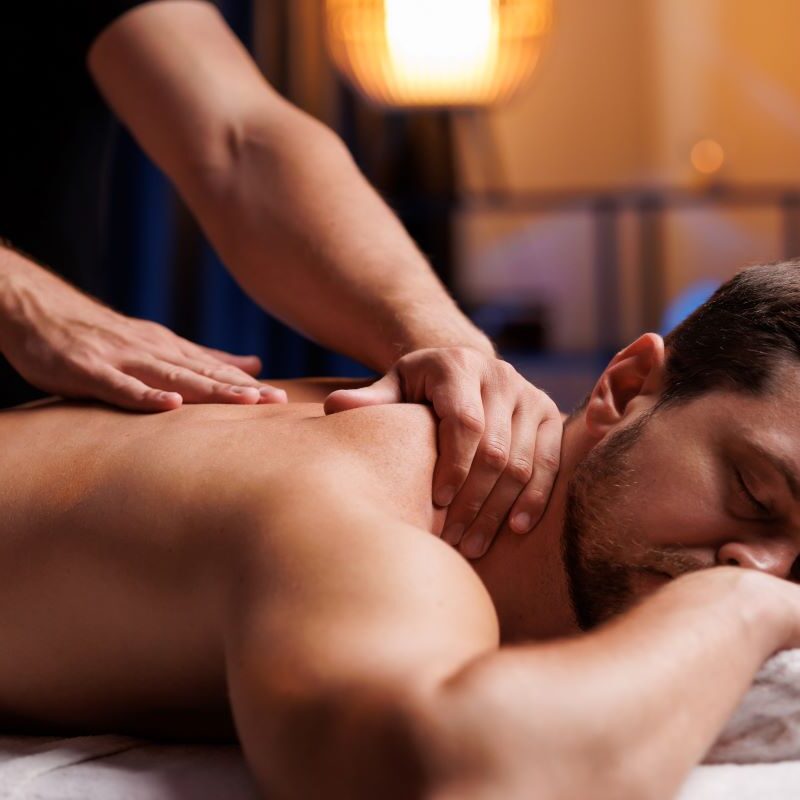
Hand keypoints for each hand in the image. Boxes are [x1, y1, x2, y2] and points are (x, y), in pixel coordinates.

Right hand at [0, 263, 286, 410]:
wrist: (38, 309)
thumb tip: (254, 364)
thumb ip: (204, 358)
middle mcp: (153, 351)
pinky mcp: (89, 370)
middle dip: (242, 389)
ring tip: (244, 402)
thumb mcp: (159, 344)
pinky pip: (120, 386)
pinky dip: (146, 395)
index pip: (216, 370)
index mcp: (169, 349)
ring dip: (209, 389)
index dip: (249, 385)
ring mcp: (122, 359)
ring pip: (173, 377)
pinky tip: (170, 404)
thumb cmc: (100, 335)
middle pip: (204, 373)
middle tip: (278, 402)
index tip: (284, 400)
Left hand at [324, 347, 562, 557]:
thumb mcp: (395, 385)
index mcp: (459, 366)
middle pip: (494, 449)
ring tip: (473, 544)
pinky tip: (515, 528)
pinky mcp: (551, 416)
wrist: (466, 370)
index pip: (464, 423)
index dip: (453, 467)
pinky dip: (534, 498)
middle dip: (473, 500)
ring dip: (499, 509)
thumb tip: (334, 407)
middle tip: (451, 539)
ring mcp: (530, 396)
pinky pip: (550, 463)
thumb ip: (372, 399)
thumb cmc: (421, 388)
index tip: (435, 502)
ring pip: (522, 463)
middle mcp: (501, 376)